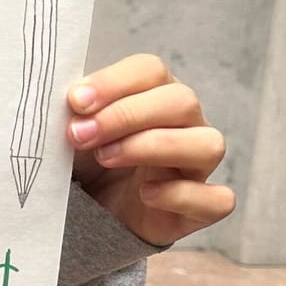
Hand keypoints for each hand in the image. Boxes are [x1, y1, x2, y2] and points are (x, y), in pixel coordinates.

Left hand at [66, 53, 234, 245]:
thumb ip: (73, 112)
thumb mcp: (74, 132)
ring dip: (154, 147)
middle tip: (80, 135)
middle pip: (182, 101)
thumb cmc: (88, 163)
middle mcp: (186, 125)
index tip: (74, 102)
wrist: (93, 215)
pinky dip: (181, 194)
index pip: (150, 70)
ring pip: (208, 144)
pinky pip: (216, 199)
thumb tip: (68, 98)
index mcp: (155, 95)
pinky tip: (146, 194)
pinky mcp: (202, 208)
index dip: (113, 82)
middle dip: (126, 115)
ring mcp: (199, 167)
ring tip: (106, 158)